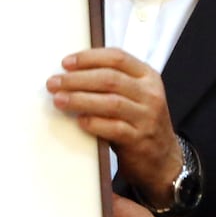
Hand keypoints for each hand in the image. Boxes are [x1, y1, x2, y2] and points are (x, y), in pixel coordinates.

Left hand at [47, 47, 181, 203]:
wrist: (162, 158)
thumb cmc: (138, 121)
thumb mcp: (133, 95)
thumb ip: (111, 82)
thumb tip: (69, 73)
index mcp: (147, 76)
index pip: (118, 58)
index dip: (89, 58)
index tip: (65, 63)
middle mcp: (150, 94)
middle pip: (110, 79)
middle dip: (77, 79)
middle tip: (53, 83)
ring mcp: (147, 117)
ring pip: (111, 102)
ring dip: (80, 99)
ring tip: (59, 100)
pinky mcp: (140, 140)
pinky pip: (114, 128)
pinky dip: (94, 123)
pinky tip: (79, 121)